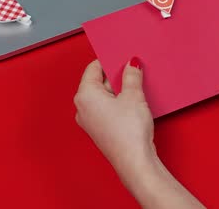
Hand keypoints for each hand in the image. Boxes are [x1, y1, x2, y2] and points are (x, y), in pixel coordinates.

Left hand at [74, 60, 205, 208]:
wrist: (134, 162)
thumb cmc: (129, 132)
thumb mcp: (133, 95)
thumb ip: (131, 76)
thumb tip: (131, 65)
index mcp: (84, 95)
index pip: (93, 68)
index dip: (109, 60)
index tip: (122, 56)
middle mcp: (82, 108)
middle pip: (98, 82)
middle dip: (115, 75)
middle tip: (132, 69)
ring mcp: (90, 121)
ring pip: (103, 96)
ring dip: (118, 90)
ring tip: (135, 85)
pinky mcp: (100, 130)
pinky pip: (106, 109)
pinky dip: (117, 103)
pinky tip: (132, 102)